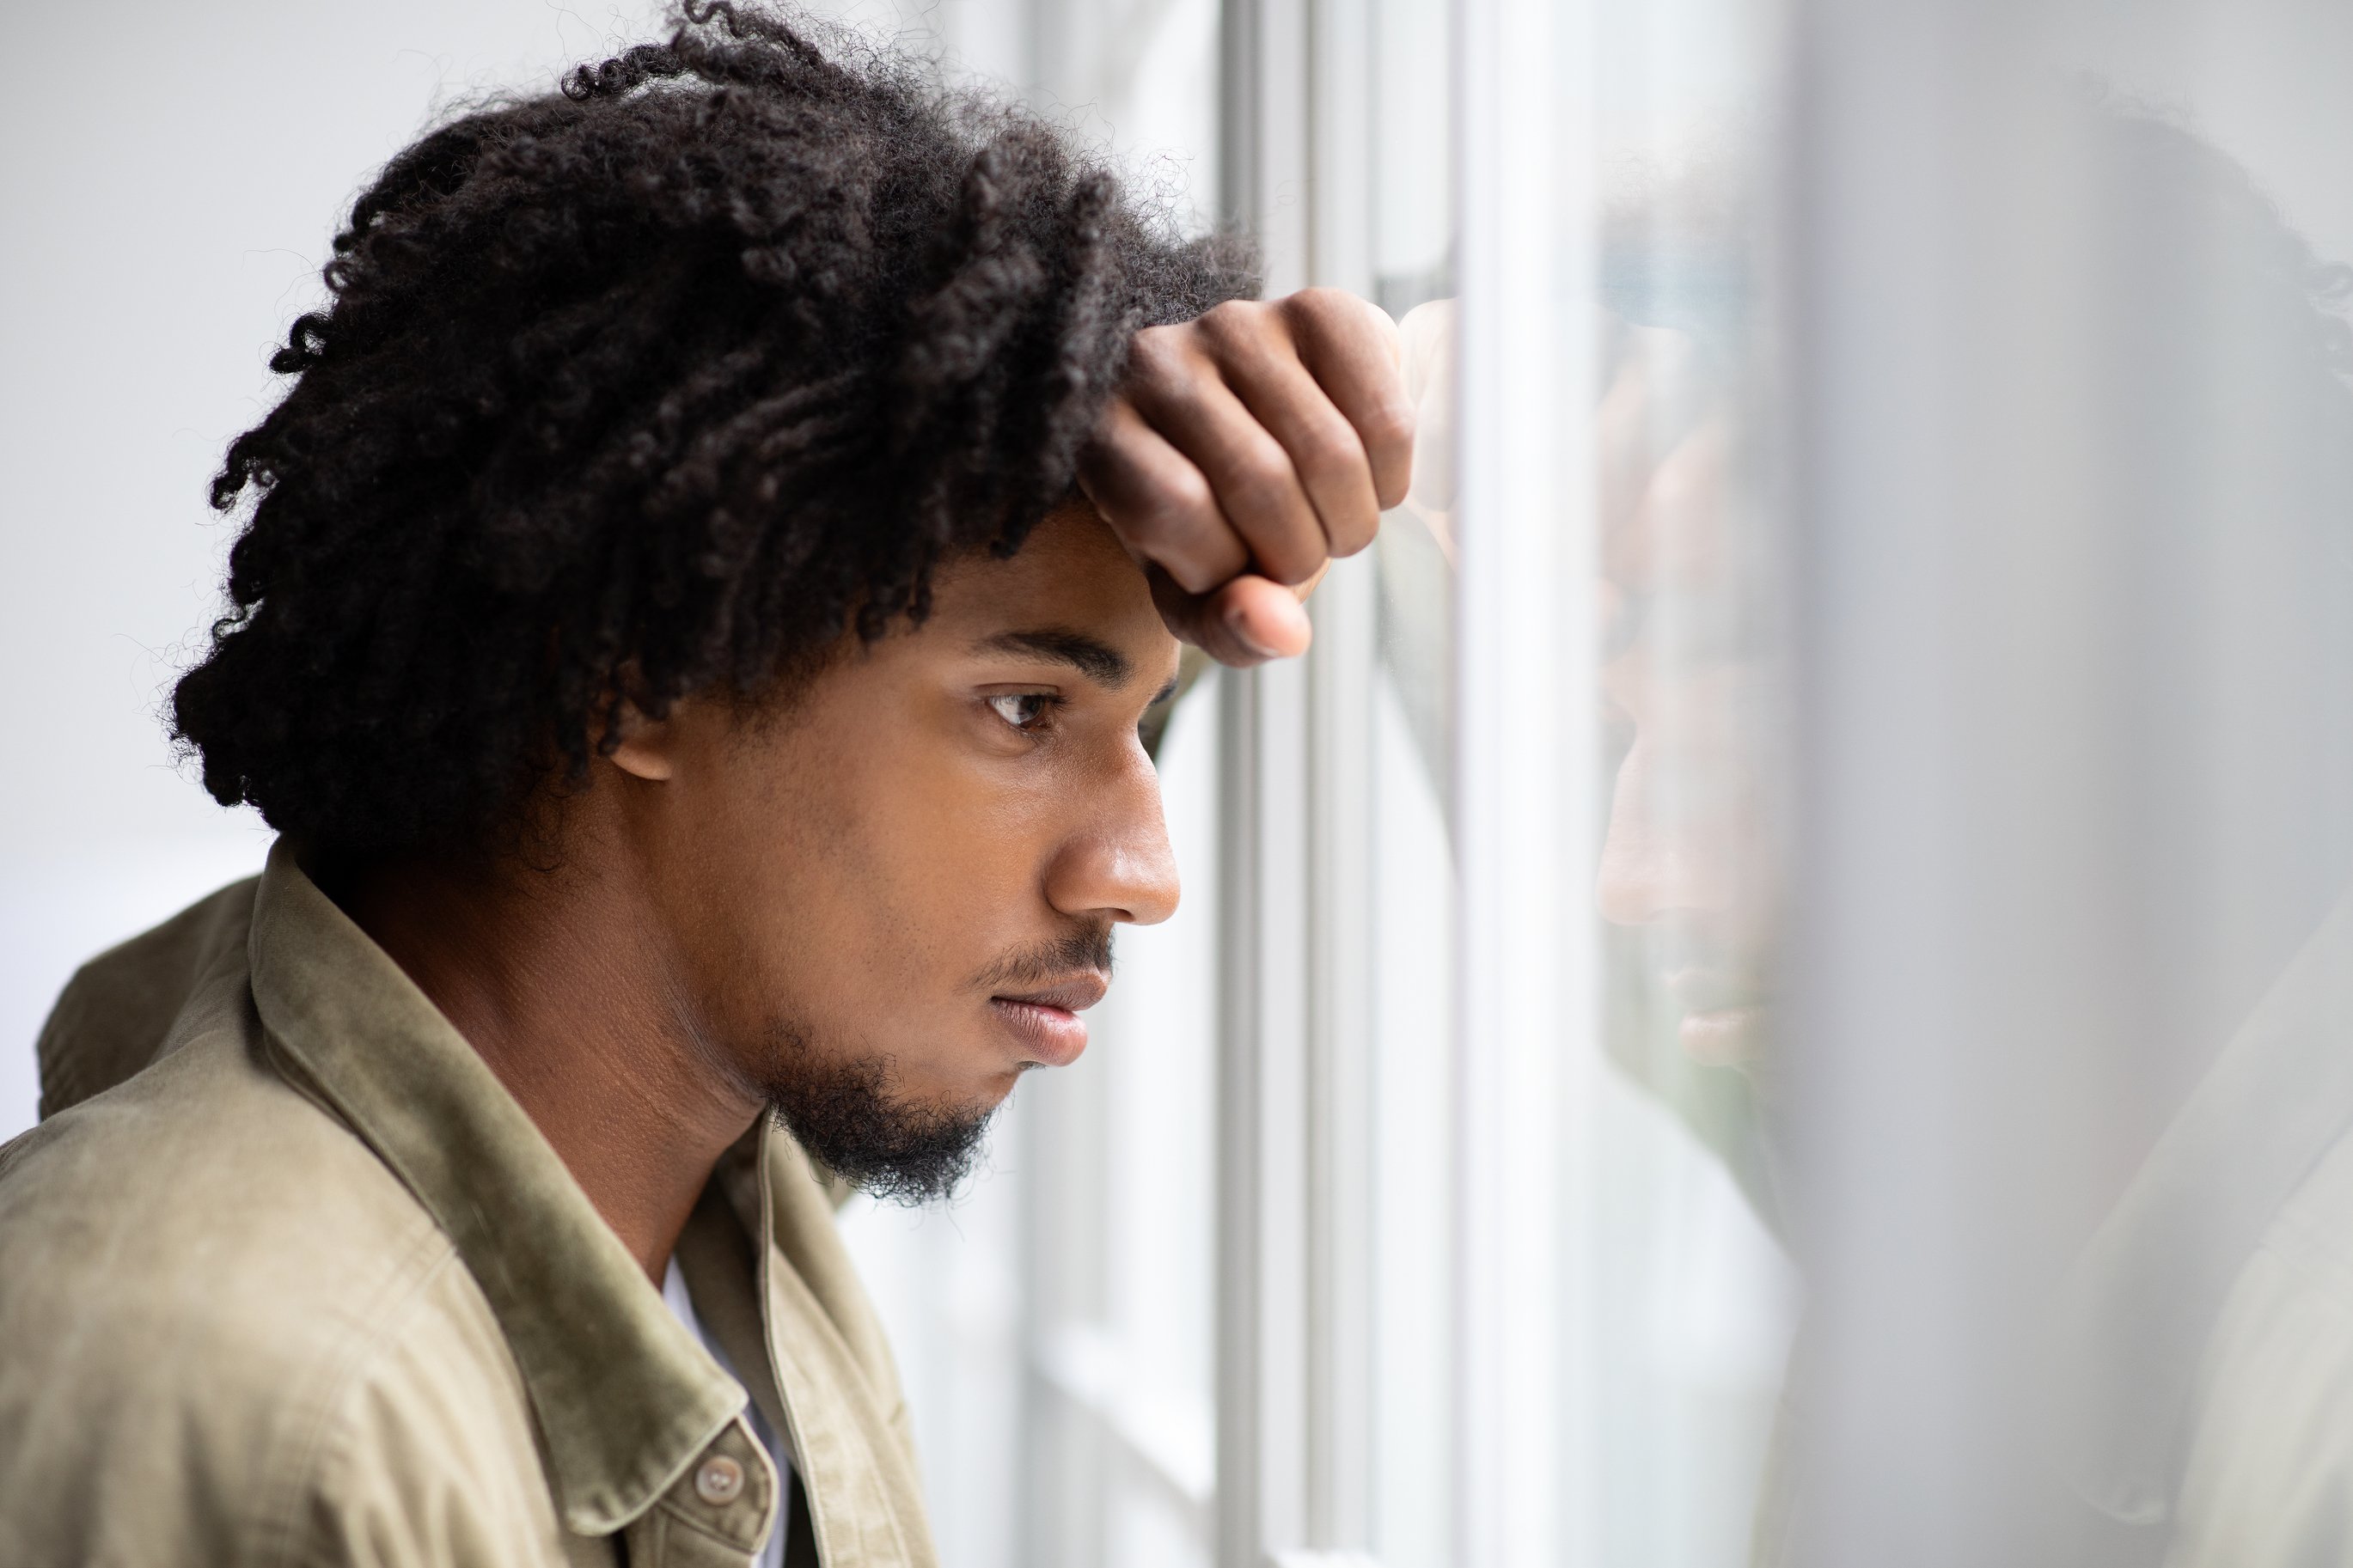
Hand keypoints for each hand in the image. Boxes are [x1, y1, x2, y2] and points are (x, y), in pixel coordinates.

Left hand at [1078, 288, 1414, 665]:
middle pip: (1260, 480)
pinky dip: (1390, 475)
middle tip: (1300, 559)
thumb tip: (1286, 631)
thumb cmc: (1205, 521)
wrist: (1238, 427)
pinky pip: (1384, 415)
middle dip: (1301, 554)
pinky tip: (1368, 483)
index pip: (1172, 508)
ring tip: (1333, 526)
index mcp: (1104, 433)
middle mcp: (1159, 361)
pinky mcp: (1317, 310)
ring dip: (1350, 522)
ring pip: (1329, 452)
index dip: (1220, 565)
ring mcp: (1237, 325)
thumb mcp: (1195, 591)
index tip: (1229, 570)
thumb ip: (1227, 627)